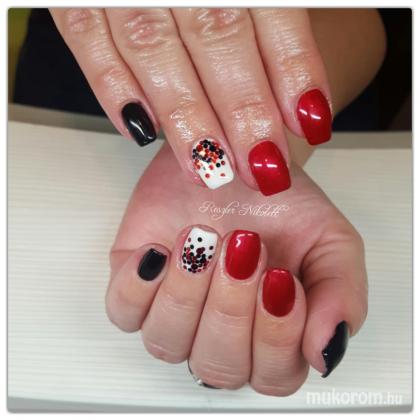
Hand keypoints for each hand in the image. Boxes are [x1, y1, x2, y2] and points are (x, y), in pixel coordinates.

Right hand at [50, 8, 331, 194]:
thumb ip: (263, 22)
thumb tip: (295, 99)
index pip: (271, 11)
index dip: (294, 70)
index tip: (311, 124)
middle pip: (217, 37)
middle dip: (243, 111)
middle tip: (262, 169)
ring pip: (155, 49)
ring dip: (185, 118)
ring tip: (210, 170)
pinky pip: (89, 41)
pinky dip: (114, 91)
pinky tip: (141, 133)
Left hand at [105, 143, 366, 394]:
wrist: (237, 159)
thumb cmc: (279, 201)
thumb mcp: (330, 240)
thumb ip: (340, 295)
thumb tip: (325, 352)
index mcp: (270, 334)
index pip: (273, 374)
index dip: (276, 335)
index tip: (280, 278)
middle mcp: (220, 333)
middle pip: (218, 365)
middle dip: (231, 306)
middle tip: (244, 248)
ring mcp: (174, 313)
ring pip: (168, 342)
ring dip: (188, 292)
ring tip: (204, 239)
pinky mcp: (136, 287)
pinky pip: (124, 312)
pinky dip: (140, 286)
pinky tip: (161, 251)